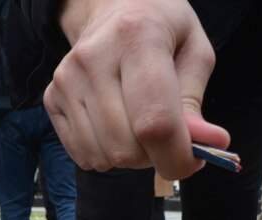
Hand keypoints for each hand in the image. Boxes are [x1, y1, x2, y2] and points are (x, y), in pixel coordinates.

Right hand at [46, 0, 228, 178]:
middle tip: (165, 133)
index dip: (177, 157)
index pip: (154, 121)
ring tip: (139, 126)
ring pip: (104, 157)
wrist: (114, 9)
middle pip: (127, 147)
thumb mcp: (195, 53)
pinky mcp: (52, 97)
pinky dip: (106, 154)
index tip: (193, 162)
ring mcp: (67, 79)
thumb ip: (196, 102)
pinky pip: (83, 155)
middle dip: (155, 156)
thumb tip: (209, 145)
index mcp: (137, 37)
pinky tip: (116, 127)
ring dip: (130, 157)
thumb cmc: (162, 31)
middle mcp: (93, 57)